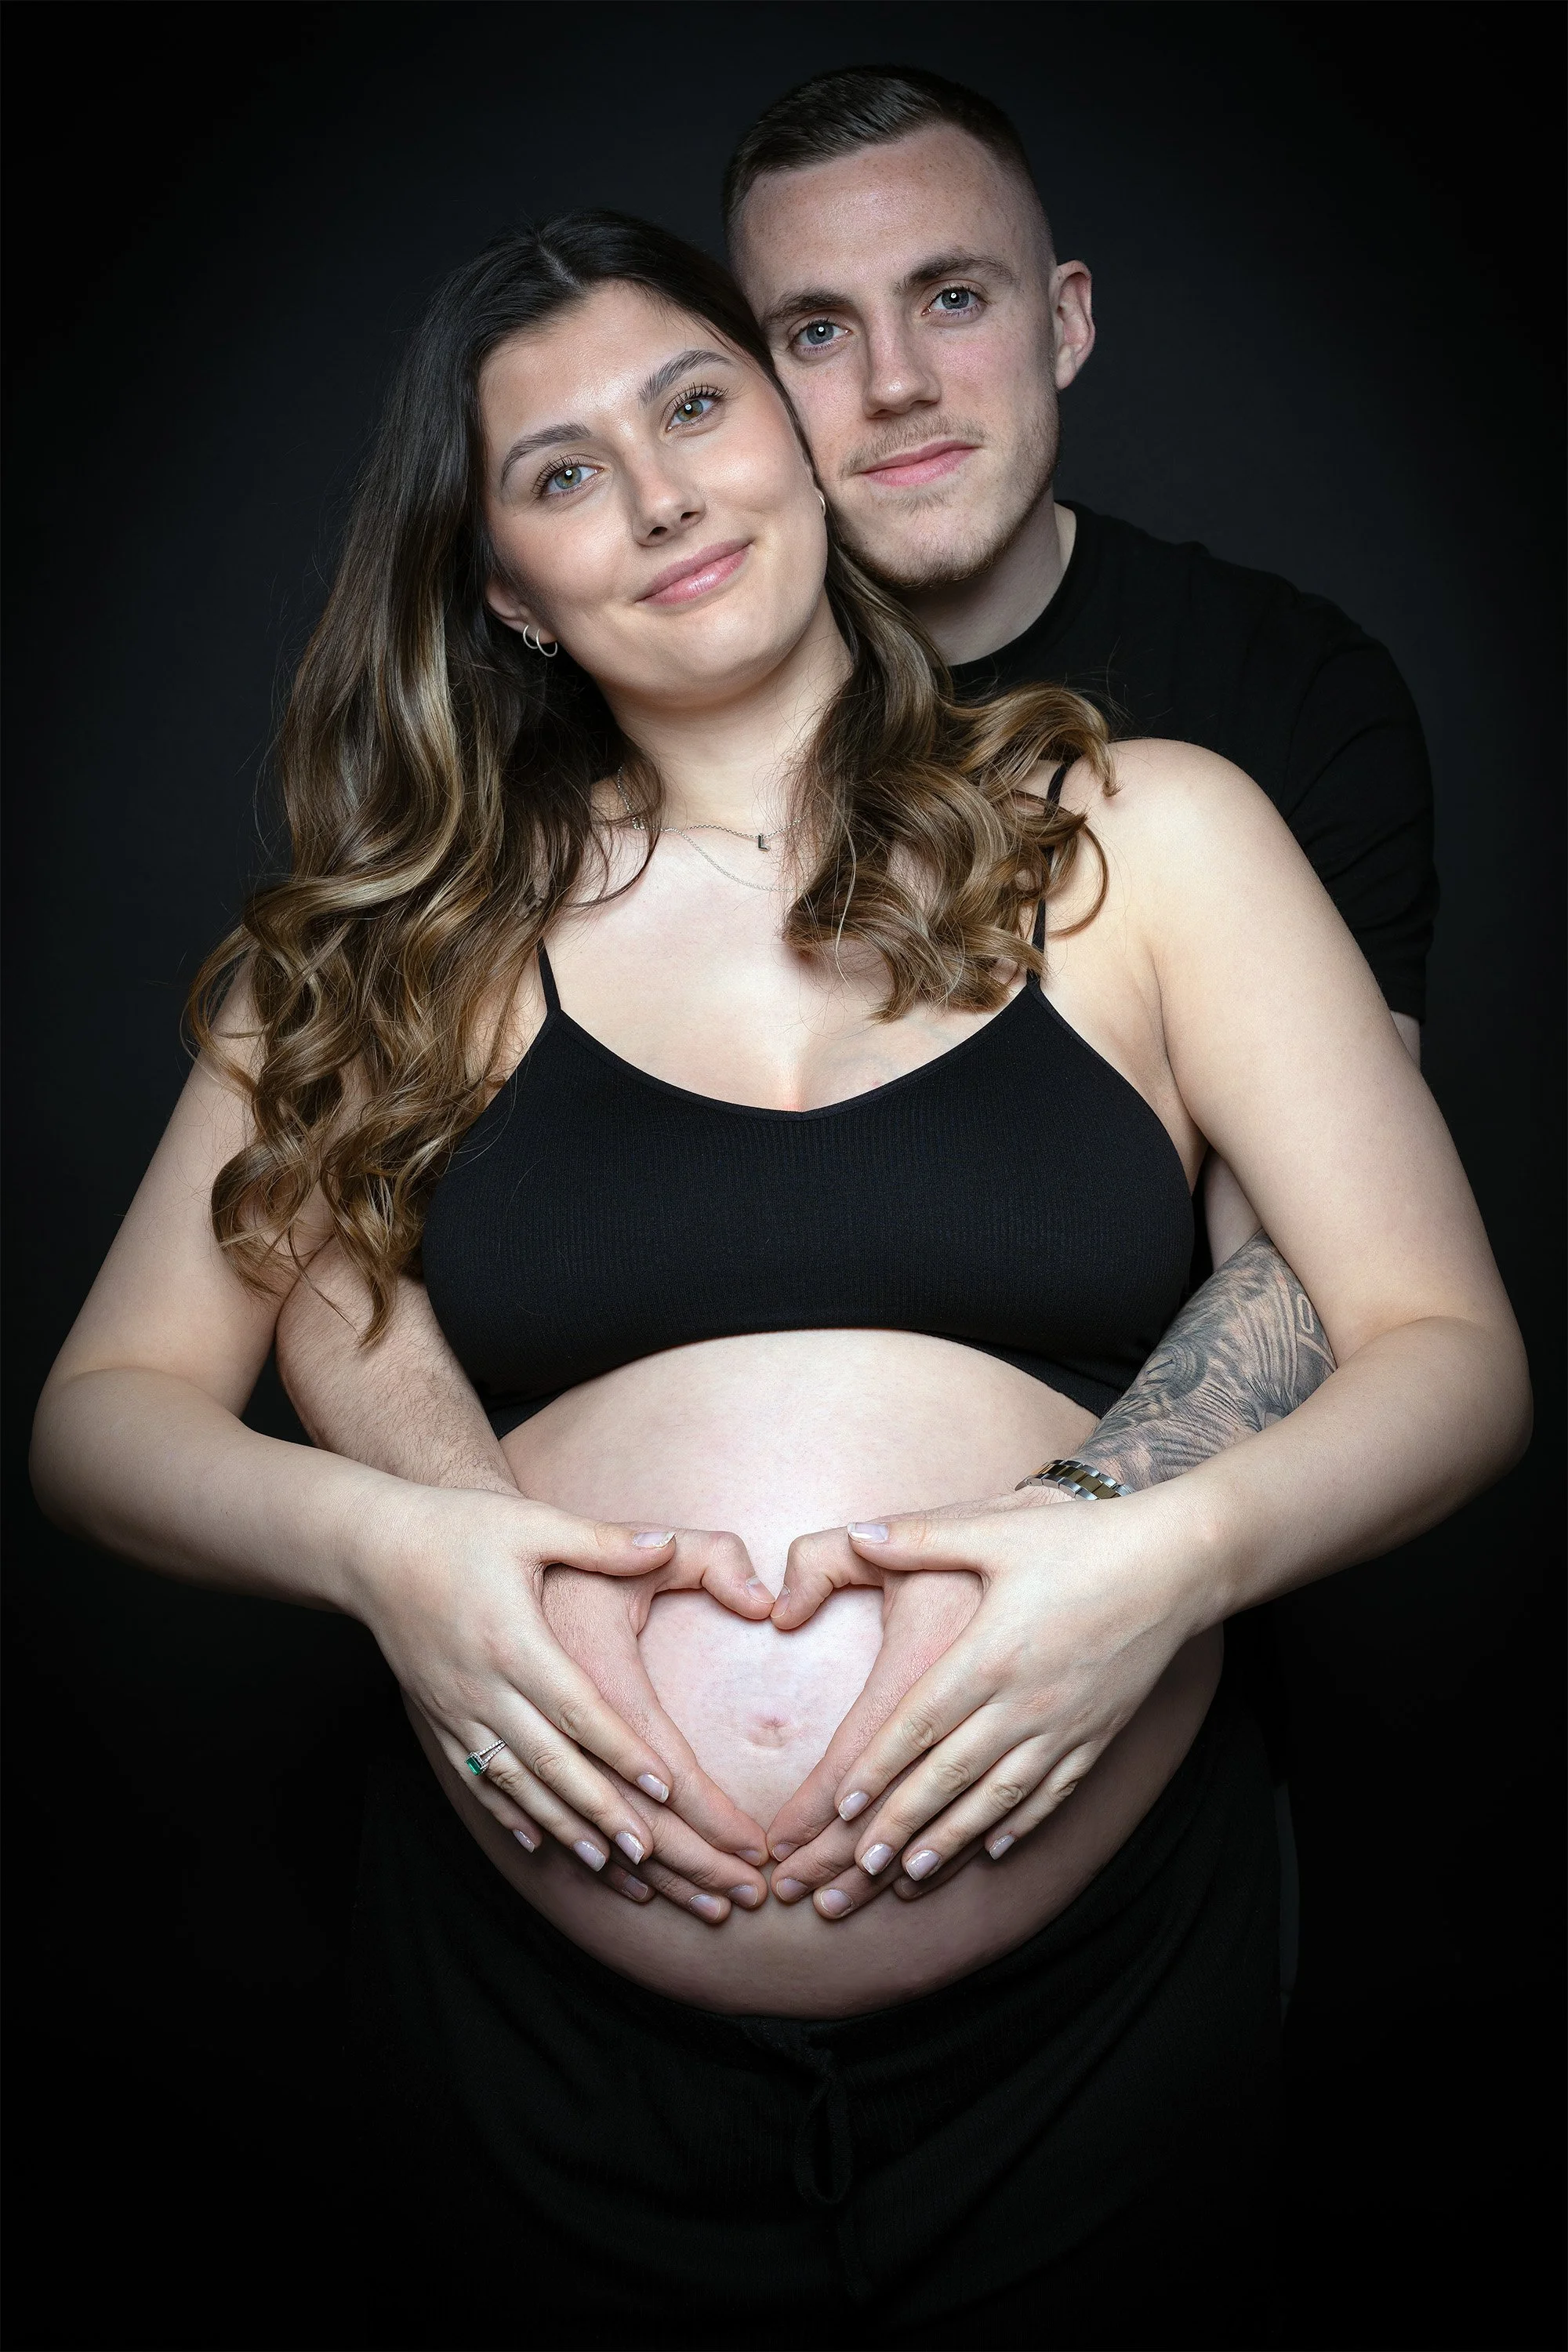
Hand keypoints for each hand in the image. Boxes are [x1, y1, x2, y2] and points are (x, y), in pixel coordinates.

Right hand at [346, 1484, 771, 1888]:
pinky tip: (539, 1844)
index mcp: (514, 1641)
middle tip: (649, 1850)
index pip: (578, 1710)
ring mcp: (456, 1708)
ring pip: (514, 1781)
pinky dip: (509, 1815)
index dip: (622, 1751)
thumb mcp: (531, 1523)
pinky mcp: (438, 1718)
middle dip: (600, 1809)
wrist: (372, 1547)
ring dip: (560, 1824)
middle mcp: (483, 1686)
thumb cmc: (458, 1528)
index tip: (666, 1788)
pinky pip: (476, 1778)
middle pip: (549, 1761)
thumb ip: (599, 1541)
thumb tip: (664, 1541)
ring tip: (606, 1861)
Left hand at [768, 1485, 1199, 1897]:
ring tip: (911, 1873)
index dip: (878, 1767)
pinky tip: (993, 1848)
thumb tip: (857, 1534)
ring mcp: (1064, 1726)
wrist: (1176, 1563)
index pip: (920, 1723)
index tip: (841, 1806)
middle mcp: (1024, 1702)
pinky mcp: (1098, 1735)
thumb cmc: (1081, 1540)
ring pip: (998, 1797)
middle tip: (858, 1864)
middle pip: (951, 1775)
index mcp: (990, 1654)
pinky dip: (1019, 1826)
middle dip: (901, 1823)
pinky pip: (1052, 1794)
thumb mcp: (997, 1529)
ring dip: (952, 1839)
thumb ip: (920, 1537)